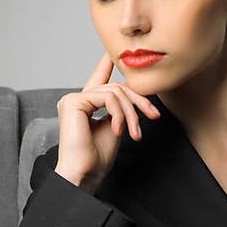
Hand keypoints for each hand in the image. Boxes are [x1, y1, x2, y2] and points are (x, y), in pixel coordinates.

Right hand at [53, 51, 160, 193]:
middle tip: (153, 116)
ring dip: (131, 112)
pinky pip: (107, 97)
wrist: (84, 174)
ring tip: (134, 133)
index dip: (106, 64)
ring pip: (114, 92)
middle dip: (138, 102)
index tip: (112, 52)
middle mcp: (77, 100)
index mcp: (85, 106)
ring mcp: (73, 99)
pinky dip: (119, 113)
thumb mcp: (115, 128)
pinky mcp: (73, 102)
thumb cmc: (97, 159)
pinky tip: (118, 130)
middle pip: (116, 87)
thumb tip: (131, 95)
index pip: (99, 80)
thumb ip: (120, 110)